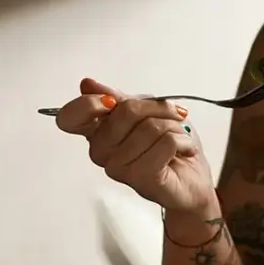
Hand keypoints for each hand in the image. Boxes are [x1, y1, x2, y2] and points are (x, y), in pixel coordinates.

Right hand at [54, 77, 215, 212]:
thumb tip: (87, 84)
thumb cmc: (169, 146)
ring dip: (175, 128)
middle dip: (158, 109)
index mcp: (97, 132)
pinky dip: (184, 141)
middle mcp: (101, 152)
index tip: (113, 101)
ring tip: (179, 139)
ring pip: (150, 127)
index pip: (70, 117)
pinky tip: (185, 151)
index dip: (88, 104)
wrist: (193, 180)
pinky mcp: (140, 177)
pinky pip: (166, 142)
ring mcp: (118, 168)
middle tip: (173, 117)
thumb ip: (119, 98)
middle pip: (126, 110)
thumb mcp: (147, 112)